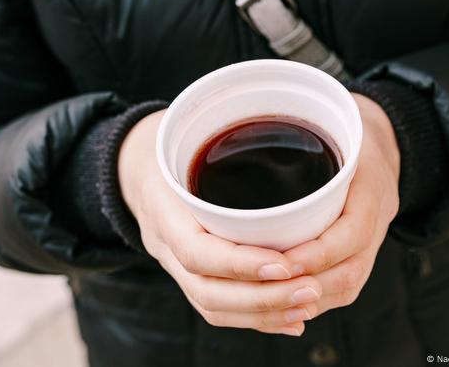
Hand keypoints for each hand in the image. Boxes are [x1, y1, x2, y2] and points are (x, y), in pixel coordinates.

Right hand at [118, 110, 323, 335]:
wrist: (137, 164)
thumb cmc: (174, 142)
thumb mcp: (189, 132)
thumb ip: (224, 138)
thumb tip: (291, 128)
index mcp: (162, 208)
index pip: (197, 252)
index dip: (241, 264)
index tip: (287, 264)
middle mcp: (164, 244)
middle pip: (208, 291)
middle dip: (263, 299)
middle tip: (311, 290)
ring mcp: (172, 263)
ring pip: (213, 307)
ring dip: (265, 314)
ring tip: (308, 305)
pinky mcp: (188, 274)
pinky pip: (217, 309)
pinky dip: (256, 319)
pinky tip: (291, 319)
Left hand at [283, 93, 400, 317]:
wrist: (383, 140)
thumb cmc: (345, 126)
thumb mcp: (329, 118)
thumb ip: (294, 125)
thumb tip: (234, 129)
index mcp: (372, 184)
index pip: (354, 231)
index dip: (319, 253)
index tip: (283, 261)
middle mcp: (379, 217)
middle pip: (351, 270)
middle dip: (308, 286)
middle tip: (266, 288)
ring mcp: (375, 238)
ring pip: (349, 284)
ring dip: (309, 299)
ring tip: (270, 301)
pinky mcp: (365, 251)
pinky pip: (346, 286)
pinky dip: (315, 299)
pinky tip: (285, 303)